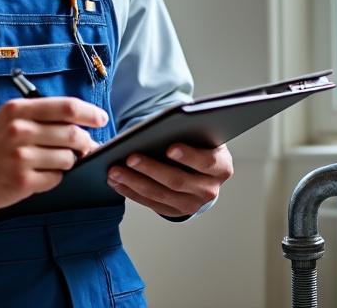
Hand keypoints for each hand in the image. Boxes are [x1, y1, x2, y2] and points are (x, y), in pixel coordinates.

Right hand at [0, 97, 106, 208]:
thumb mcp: (12, 118)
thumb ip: (45, 117)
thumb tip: (84, 126)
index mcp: (19, 110)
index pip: (67, 107)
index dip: (90, 113)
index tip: (101, 119)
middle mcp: (19, 130)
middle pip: (72, 135)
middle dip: (84, 142)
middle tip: (84, 147)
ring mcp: (20, 157)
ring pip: (68, 158)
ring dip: (68, 161)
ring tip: (53, 161)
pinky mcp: (21, 181)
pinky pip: (56, 178)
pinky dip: (54, 177)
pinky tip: (40, 174)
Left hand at [106, 143, 233, 217]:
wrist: (203, 171)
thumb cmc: (200, 145)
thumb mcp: (202, 136)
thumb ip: (190, 131)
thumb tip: (162, 126)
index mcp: (221, 167)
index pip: (206, 162)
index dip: (189, 156)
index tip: (170, 148)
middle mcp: (209, 190)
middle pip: (178, 181)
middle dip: (151, 169)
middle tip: (130, 157)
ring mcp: (191, 204)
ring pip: (160, 194)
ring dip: (134, 182)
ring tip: (115, 170)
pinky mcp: (173, 212)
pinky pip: (149, 203)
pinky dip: (130, 192)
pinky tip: (116, 181)